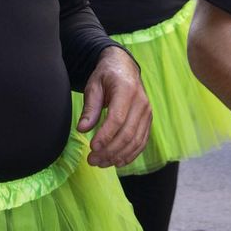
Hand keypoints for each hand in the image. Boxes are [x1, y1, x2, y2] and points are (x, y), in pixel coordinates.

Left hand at [79, 47, 150, 166]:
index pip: (117, 118)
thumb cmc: (107, 76)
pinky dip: (130, 155)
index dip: (105, 136)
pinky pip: (142, 142)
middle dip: (109, 150)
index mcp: (126, 90)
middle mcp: (141, 103)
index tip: (92, 147)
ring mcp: (147, 113)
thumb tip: (82, 129)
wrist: (125, 67)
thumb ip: (90, 108)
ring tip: (100, 163)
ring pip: (136, 141)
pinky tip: (116, 161)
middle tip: (92, 160)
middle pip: (128, 133)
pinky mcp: (148, 121)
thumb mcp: (93, 86)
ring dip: (118, 156)